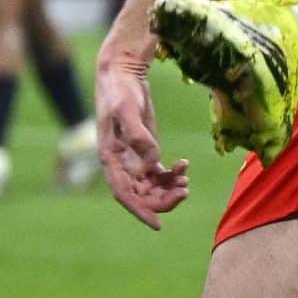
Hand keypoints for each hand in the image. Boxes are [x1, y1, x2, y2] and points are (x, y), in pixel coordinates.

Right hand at [97, 31, 188, 228]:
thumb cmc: (121, 90)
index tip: (157, 224)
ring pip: (151, 187)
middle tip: (184, 192)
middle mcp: (121, 163)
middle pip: (140, 194)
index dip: (140, 210)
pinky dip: (172, 175)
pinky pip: (159, 174)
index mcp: (110, 158)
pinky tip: (184, 167)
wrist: (124, 73)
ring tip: (186, 181)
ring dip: (169, 189)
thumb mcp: (127, 110)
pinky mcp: (146, 150)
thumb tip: (152, 164)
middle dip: (161, 199)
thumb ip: (139, 137)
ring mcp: (134, 158)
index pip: (124, 193)